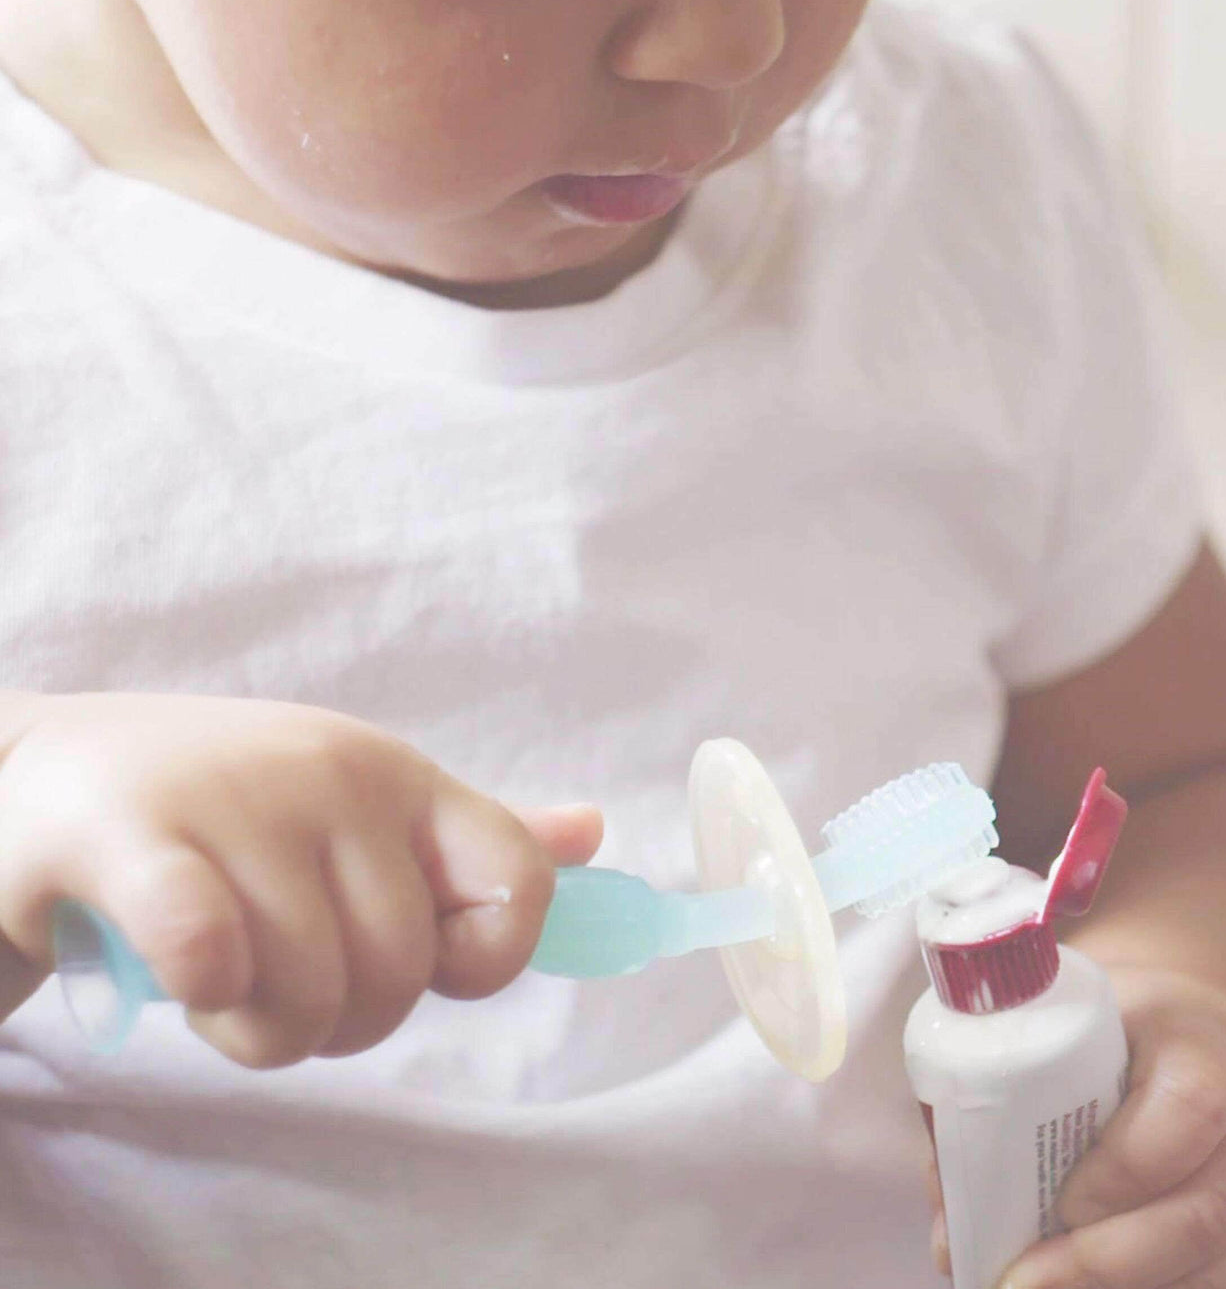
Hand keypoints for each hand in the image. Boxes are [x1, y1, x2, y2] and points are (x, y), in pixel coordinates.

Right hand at [0, 693, 600, 1065]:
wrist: (47, 773)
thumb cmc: (226, 813)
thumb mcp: (361, 813)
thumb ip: (471, 841)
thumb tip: (593, 833)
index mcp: (404, 779)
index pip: (521, 887)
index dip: (483, 962)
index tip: (417, 962)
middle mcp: (337, 777)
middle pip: (402, 974)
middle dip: (339, 1019)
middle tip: (275, 981)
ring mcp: (239, 798)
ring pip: (311, 992)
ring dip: (258, 1029)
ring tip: (215, 981)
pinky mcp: (132, 834)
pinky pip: (211, 949)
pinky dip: (206, 989)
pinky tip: (181, 970)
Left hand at [997, 967, 1225, 1288]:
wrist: (1189, 1036)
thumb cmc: (1103, 1034)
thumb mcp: (1057, 1029)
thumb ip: (997, 1107)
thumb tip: (952, 1238)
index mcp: (1200, 1039)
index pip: (1194, 1103)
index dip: (1128, 1165)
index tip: (1060, 1201)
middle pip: (1213, 1211)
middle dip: (1110, 1263)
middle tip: (1023, 1283)